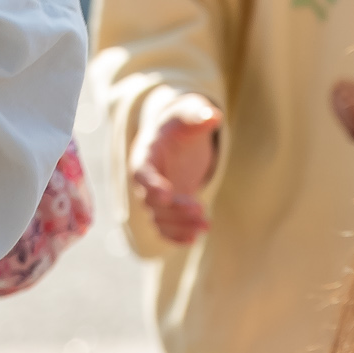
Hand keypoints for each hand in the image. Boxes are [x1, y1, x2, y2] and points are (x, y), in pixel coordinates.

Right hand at [130, 94, 220, 242]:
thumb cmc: (180, 123)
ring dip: (180, 226)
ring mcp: (155, 196)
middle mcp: (145, 179)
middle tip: (200, 211)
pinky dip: (176, 236)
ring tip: (206, 226)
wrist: (177, 138)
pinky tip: (194, 238)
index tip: (166, 195)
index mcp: (145, 154)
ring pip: (159, 219)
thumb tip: (213, 116)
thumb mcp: (188, 114)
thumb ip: (197, 114)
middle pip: (151, 202)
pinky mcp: (167, 208)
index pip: (141, 173)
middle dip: (174, 210)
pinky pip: (165, 228)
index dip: (151, 184)